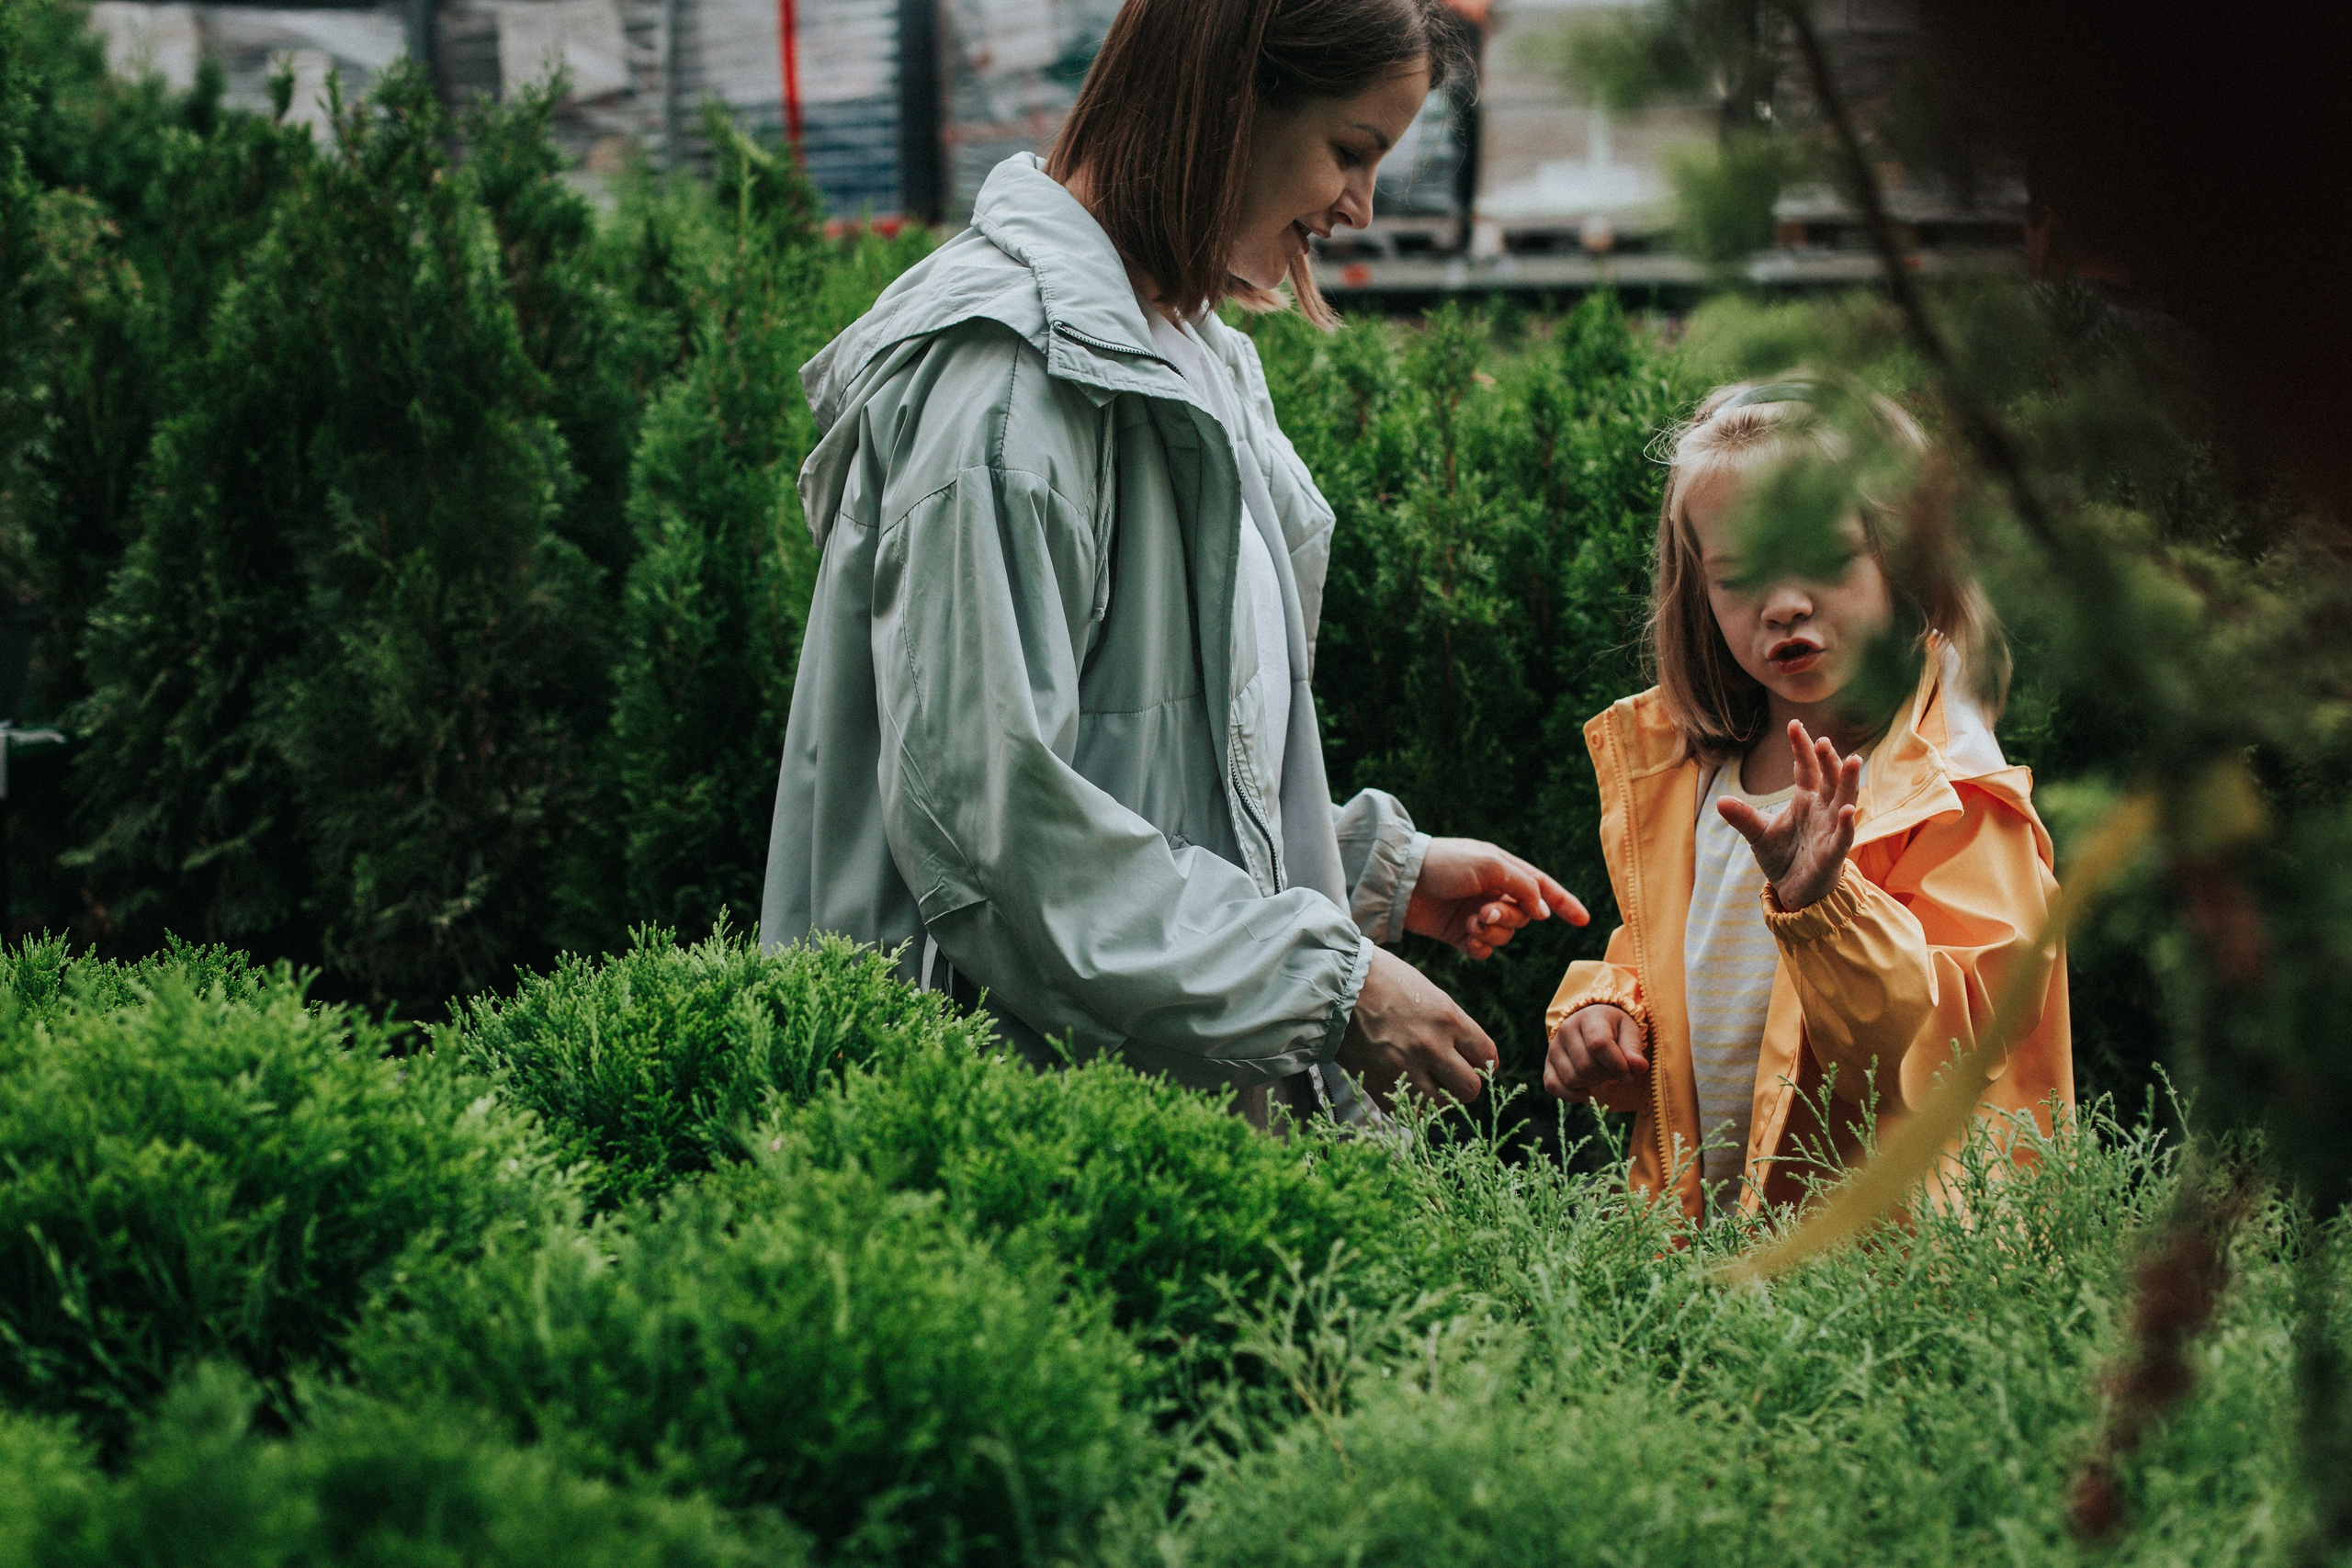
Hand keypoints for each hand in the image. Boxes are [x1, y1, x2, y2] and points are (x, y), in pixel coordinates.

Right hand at [1335, 947, 1497, 1104]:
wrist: (1334, 983)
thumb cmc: (1383, 980)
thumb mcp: (1428, 993)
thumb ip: (1450, 1024)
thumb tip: (1464, 1053)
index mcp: (1448, 1018)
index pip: (1487, 1057)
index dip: (1481, 1063)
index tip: (1469, 1062)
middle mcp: (1432, 1046)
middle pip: (1471, 1088)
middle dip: (1462, 1084)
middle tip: (1448, 1076)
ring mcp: (1405, 1068)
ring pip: (1442, 1105)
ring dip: (1437, 1098)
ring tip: (1424, 1083)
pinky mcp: (1380, 1084)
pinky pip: (1409, 1111)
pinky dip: (1410, 1104)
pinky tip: (1402, 1087)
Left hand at [1405, 837, 1588, 959]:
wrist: (1401, 883)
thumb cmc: (1444, 864)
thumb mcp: (1489, 864)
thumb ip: (1523, 885)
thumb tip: (1543, 912)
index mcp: (1504, 870)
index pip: (1543, 889)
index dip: (1564, 903)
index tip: (1584, 920)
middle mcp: (1494, 893)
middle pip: (1523, 917)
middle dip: (1508, 918)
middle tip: (1484, 913)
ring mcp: (1477, 915)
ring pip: (1505, 936)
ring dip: (1492, 933)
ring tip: (1470, 922)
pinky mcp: (1459, 934)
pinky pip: (1484, 950)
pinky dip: (1480, 947)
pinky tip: (1466, 938)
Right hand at [1543, 1003, 1647, 1102]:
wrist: (1591, 1023)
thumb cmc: (1615, 1028)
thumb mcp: (1629, 1031)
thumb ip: (1633, 1050)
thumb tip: (1639, 1068)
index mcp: (1589, 1017)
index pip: (1598, 1044)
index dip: (1616, 1064)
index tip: (1630, 1075)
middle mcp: (1566, 1030)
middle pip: (1586, 1066)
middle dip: (1606, 1075)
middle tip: (1615, 1070)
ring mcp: (1553, 1047)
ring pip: (1572, 1079)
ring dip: (1592, 1084)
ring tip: (1601, 1073)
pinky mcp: (1547, 1064)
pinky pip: (1553, 1086)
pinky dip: (1572, 1096)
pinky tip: (1587, 1092)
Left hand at [1717, 721, 1861, 911]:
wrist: (1793, 890)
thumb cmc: (1782, 856)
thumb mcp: (1758, 833)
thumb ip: (1742, 817)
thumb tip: (1719, 801)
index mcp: (1805, 800)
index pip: (1806, 768)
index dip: (1802, 747)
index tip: (1794, 724)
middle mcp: (1822, 810)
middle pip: (1829, 779)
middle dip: (1828, 760)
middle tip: (1822, 740)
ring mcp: (1831, 829)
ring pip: (1844, 800)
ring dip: (1849, 781)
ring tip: (1853, 759)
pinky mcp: (1834, 853)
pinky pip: (1843, 836)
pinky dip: (1846, 823)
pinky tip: (1846, 809)